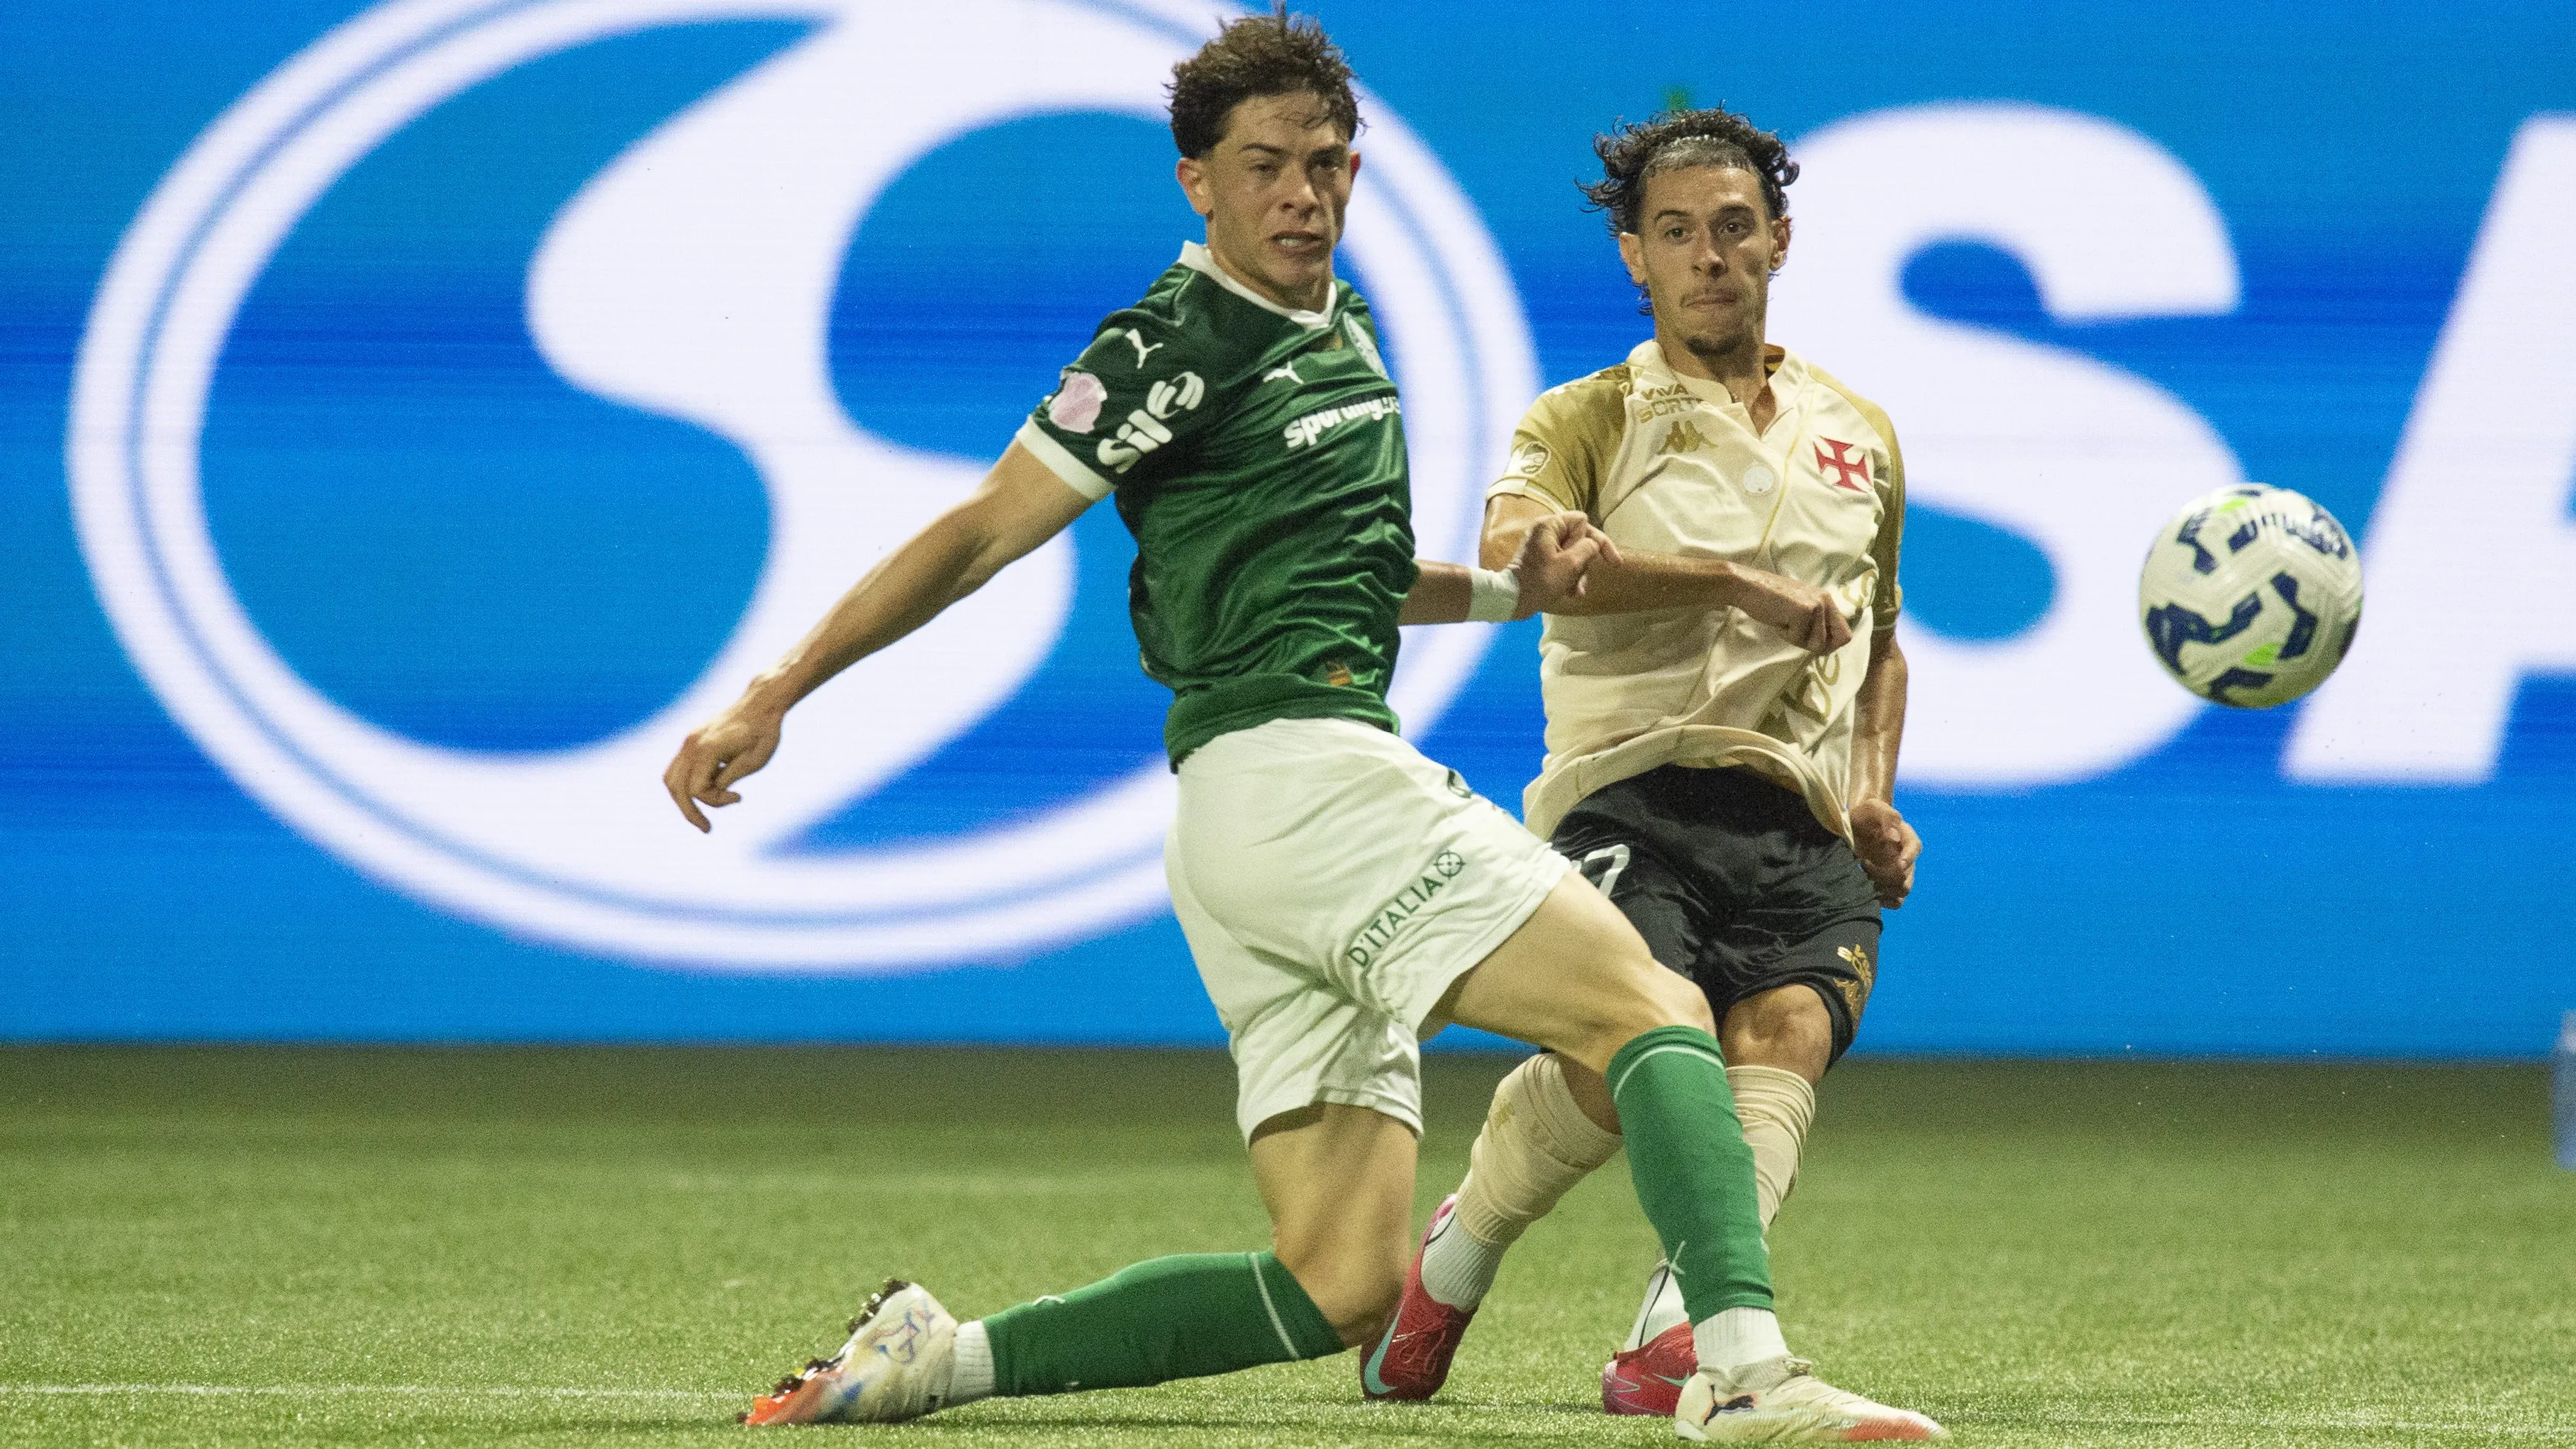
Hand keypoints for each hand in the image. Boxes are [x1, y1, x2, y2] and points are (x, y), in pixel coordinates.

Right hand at [662, 700, 784, 831]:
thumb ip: (729, 779)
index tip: (739, 798)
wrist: (762, 704)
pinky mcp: (692, 740)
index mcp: (708, 748)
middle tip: (707, 829)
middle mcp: (692, 744)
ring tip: (701, 815)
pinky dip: (686, 784)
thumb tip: (711, 794)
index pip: (697, 789)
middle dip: (689, 811)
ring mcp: (689, 741)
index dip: (716, 801)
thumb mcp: (754, 761)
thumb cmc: (764, 733)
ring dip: (684, 799)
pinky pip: (678, 768)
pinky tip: (707, 790)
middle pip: (676, 787)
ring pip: (672, 778)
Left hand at [1508, 510, 1622, 617]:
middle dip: (1586, 561)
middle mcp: (1545, 531)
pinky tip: (1572, 593)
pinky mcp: (1540, 560)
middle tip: (1584, 578)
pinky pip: (1562, 563)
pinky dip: (1569, 576)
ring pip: (1573, 554)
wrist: (1512, 600)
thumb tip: (1593, 543)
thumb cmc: (1541, 581)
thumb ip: (1588, 548)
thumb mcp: (1570, 564)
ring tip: (1577, 591)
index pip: (1582, 522)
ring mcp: (1542, 546)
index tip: (1610, 561)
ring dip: (1579, 573)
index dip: (1597, 540)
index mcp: (1549, 525)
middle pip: (1579, 539)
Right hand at [1727, 566, 1852, 653]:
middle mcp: (1826, 601)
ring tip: (1784, 622)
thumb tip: (1825, 646)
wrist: (1748, 586)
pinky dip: (1785, 634)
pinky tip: (1777, 619)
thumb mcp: (1799, 609)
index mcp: (1826, 600)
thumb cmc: (1768, 600)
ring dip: (1797, 639)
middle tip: (1795, 633)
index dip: (1830, 645)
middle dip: (1816, 645)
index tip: (1811, 643)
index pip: (1845, 633)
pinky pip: (1798, 638)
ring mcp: (1816, 606)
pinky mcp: (1804, 611)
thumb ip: (1815, 622)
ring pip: (1817, 643)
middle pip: (1837, 641)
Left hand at [1847, 797, 1919, 907]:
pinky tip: (1871, 893)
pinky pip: (1897, 902)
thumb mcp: (1872, 809)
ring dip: (1885, 888)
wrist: (1851, 831)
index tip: (1899, 863)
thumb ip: (1884, 816)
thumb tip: (1893, 837)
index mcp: (1906, 837)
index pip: (1915, 847)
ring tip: (1866, 879)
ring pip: (1903, 889)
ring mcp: (1900, 874)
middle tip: (1863, 863)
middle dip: (1884, 873)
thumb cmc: (1863, 818)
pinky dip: (1886, 901)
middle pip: (1906, 874)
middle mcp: (1906, 857)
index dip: (1909, 857)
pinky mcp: (1891, 886)